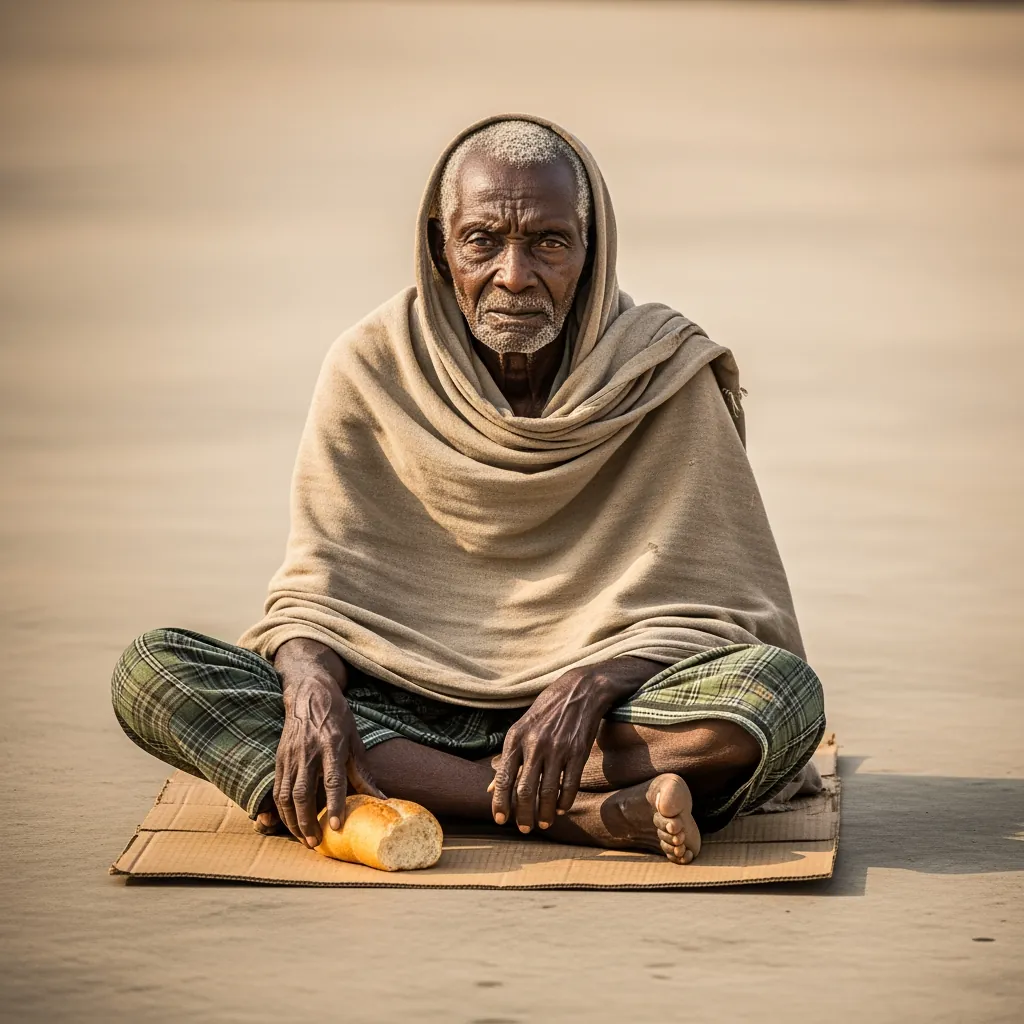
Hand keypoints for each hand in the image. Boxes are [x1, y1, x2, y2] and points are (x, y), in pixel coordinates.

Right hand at [272, 639, 383, 846]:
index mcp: (332, 745)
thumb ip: (363, 772)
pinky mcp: (279, 758)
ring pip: (286, 795)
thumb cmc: (337, 717)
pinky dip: (281, 810)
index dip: (335, 804)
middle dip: (308, 822)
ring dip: (293, 821)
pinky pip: (277, 789)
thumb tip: (380, 799)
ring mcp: (290, 755)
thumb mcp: (355, 740)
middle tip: (315, 843)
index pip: (332, 780)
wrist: (309, 693)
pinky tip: (290, 823)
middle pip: (303, 793)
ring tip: (303, 839)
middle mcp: (308, 752)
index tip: (336, 826)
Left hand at [489, 657, 660, 832]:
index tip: (500, 819)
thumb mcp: (521, 728)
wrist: (580, 691)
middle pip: (524, 790)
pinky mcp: (578, 752)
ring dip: (543, 813)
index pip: (503, 777)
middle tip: (524, 828)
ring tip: (542, 823)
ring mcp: (558, 749)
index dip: (500, 802)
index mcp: (516, 737)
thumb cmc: (547, 711)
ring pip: (547, 792)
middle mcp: (535, 744)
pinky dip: (564, 802)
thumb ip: (506, 759)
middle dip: (523, 815)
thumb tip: (490, 789)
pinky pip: (569, 786)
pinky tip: (560, 808)